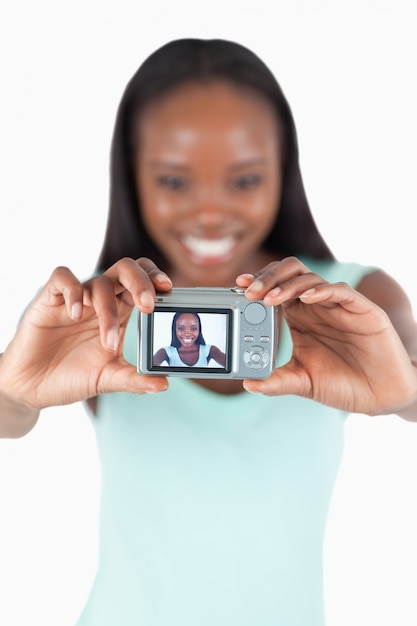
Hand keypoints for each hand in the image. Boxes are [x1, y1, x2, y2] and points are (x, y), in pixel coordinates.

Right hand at [0, 258, 171, 410]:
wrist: (32, 387)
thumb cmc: (71, 377)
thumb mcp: (107, 379)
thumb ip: (134, 380)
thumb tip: (164, 384)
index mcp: (119, 312)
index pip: (143, 280)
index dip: (155, 278)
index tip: (168, 290)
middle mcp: (100, 300)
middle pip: (126, 269)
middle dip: (140, 281)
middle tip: (148, 305)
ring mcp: (75, 298)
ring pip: (99, 281)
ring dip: (107, 310)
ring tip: (107, 342)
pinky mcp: (49, 300)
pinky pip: (62, 278)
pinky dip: (73, 291)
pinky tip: (76, 314)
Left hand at [237, 257, 416, 414]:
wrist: (380, 396)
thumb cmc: (343, 384)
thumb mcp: (303, 382)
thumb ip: (277, 381)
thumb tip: (247, 383)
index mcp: (300, 318)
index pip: (275, 289)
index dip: (257, 284)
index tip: (238, 287)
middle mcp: (316, 306)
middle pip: (289, 274)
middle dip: (267, 278)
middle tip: (250, 292)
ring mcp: (337, 306)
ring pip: (310, 278)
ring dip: (287, 285)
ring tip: (270, 299)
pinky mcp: (361, 309)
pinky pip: (340, 291)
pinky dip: (321, 291)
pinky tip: (306, 298)